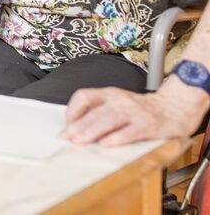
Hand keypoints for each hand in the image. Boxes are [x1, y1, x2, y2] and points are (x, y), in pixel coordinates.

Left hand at [60, 77, 209, 145]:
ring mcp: (133, 111)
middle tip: (67, 137)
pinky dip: (116, 138)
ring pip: (108, 120)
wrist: (173, 107)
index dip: (72, 110)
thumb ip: (98, 110)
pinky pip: (129, 131)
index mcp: (109, 93)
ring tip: (80, 141)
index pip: (83, 96)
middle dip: (78, 125)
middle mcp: (119, 99)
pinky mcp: (147, 124)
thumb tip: (74, 127)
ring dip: (91, 131)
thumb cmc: (139, 109)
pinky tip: (106, 144)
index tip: (66, 125)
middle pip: (94, 112)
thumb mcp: (116, 102)